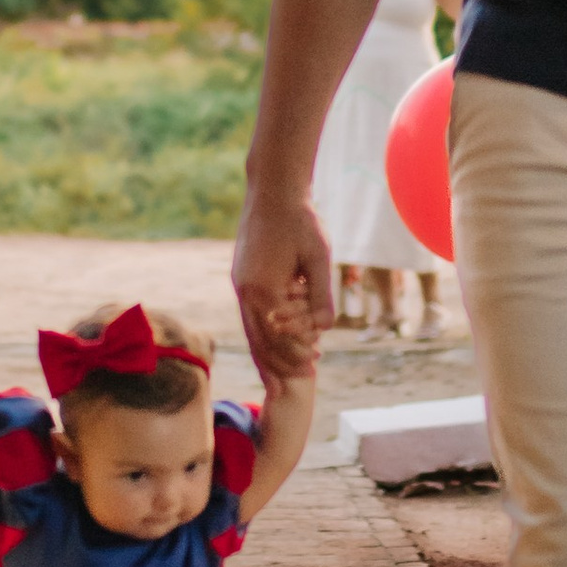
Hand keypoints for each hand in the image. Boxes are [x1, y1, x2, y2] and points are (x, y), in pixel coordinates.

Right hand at [232, 186, 330, 381]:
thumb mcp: (318, 256)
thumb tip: (325, 328)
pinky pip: (249, 314)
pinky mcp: (241, 276)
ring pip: (250, 329)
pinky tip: (276, 335)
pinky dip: (262, 331)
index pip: (277, 337)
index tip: (313, 367)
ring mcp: (240, 283)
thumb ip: (321, 294)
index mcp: (263, 288)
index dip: (295, 355)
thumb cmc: (300, 220)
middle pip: (259, 340)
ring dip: (269, 350)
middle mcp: (245, 290)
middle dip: (280, 362)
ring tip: (287, 364)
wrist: (272, 190)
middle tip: (303, 375)